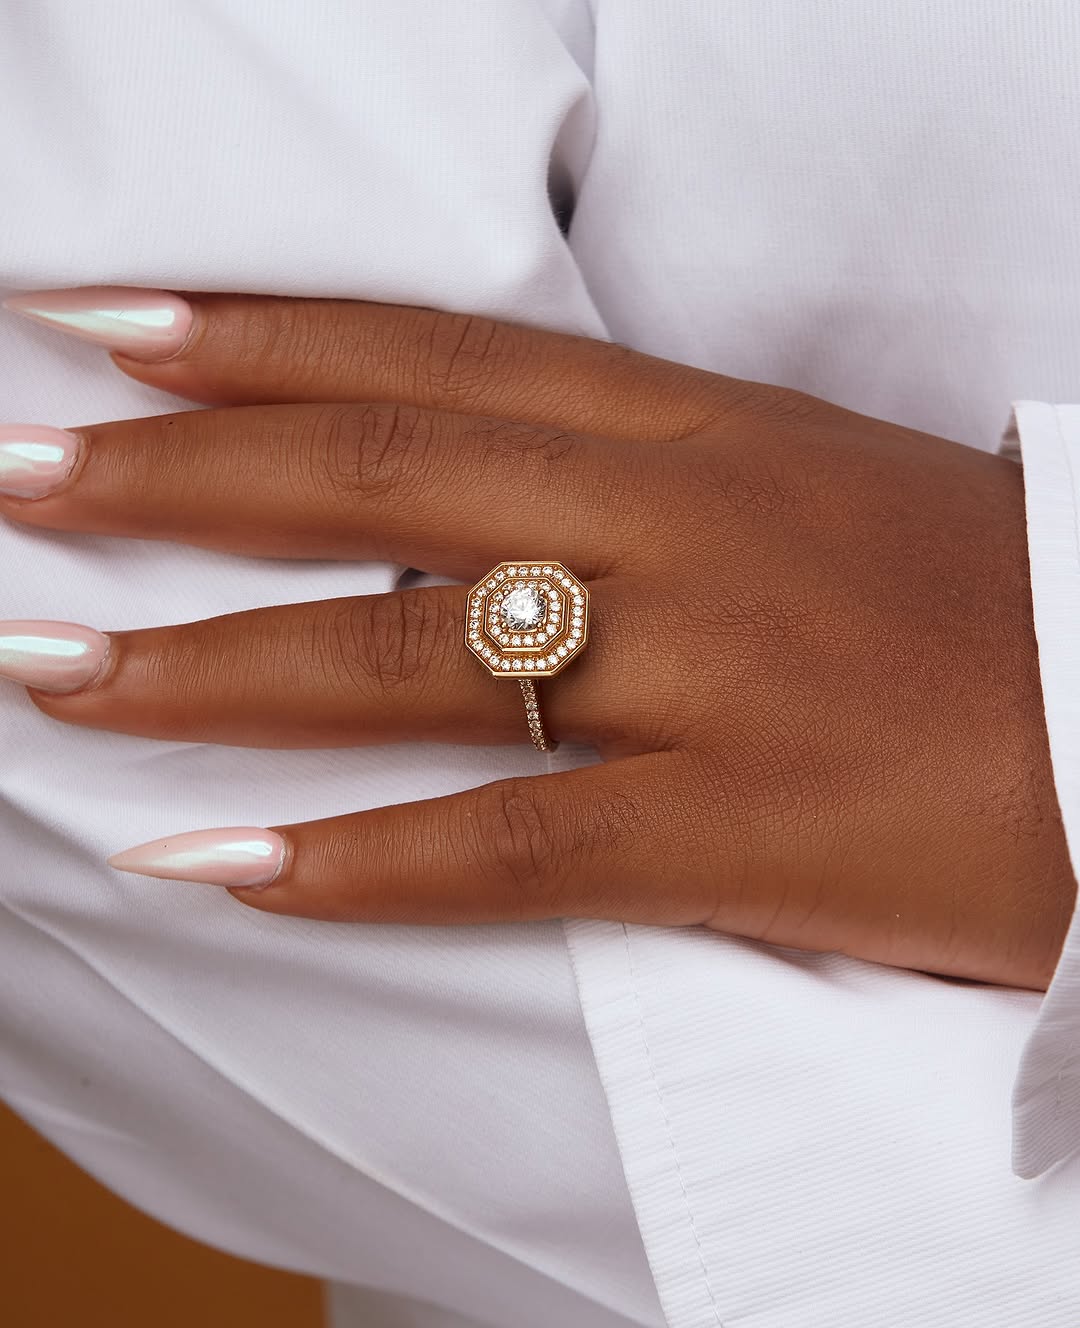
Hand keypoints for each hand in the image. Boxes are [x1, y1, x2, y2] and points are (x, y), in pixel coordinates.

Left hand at [0, 288, 1072, 988]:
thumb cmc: (980, 604)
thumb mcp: (805, 492)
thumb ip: (646, 483)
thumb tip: (483, 505)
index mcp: (705, 429)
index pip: (437, 357)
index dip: (261, 336)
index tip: (107, 324)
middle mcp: (686, 526)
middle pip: (383, 480)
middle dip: (176, 476)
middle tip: (19, 473)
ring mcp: (713, 677)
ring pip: (412, 657)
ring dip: (209, 665)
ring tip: (52, 665)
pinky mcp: (746, 829)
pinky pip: (511, 843)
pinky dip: (355, 864)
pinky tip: (219, 871)